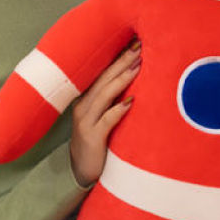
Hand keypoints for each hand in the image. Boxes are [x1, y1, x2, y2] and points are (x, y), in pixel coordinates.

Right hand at [70, 40, 140, 187]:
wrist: (80, 176)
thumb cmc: (97, 147)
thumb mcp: (103, 121)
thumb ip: (113, 104)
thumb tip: (136, 86)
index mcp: (86, 100)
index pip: (103, 74)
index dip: (118, 58)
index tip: (135, 42)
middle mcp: (83, 107)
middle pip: (104, 79)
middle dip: (122, 61)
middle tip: (139, 45)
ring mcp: (85, 122)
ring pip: (104, 94)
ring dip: (122, 78)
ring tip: (138, 64)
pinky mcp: (92, 138)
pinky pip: (106, 120)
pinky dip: (118, 109)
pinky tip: (131, 101)